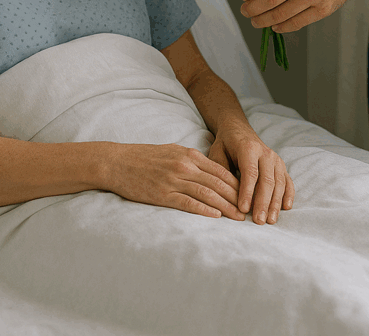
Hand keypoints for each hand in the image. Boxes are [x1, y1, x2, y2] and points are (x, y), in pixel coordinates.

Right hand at [109, 143, 245, 220]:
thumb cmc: (144, 157)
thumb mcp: (172, 151)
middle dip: (237, 197)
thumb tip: (210, 171)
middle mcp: (185, 165)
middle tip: (250, 210)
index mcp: (189, 154)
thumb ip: (191, 161)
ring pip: (207, 193)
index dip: (237, 184)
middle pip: (218, 183)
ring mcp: (174, 180)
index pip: (220, 170)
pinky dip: (204, 210)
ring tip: (239, 217)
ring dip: (226, 207)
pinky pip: (188, 202)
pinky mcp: (163, 194)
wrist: (117, 162)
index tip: (249, 195)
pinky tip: (216, 216)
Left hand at [207, 125, 294, 224]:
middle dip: (263, 202)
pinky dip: (288, 194)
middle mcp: (265, 153)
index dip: (247, 192)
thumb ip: (220, 170)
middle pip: (267, 180)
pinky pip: (287, 181)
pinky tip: (285, 207)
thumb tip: (224, 193)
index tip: (243, 209)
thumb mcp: (217, 152)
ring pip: (279, 183)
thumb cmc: (225, 144)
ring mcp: (275, 159)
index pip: (250, 173)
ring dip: (275, 203)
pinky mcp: (281, 166)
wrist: (238, 130)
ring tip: (270, 220)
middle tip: (259, 221)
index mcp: (248, 148)